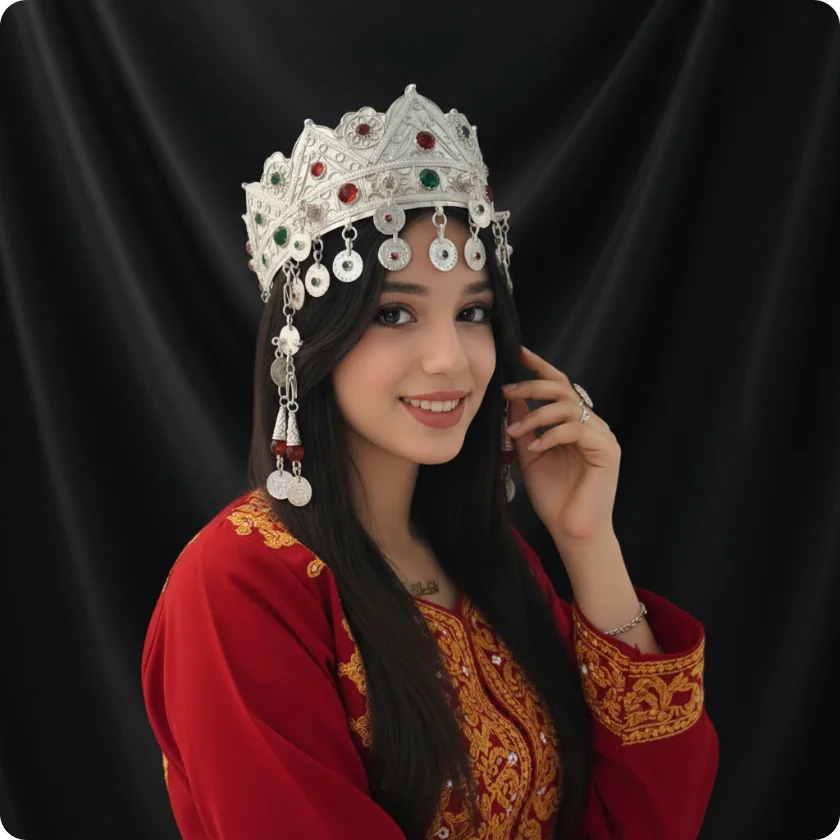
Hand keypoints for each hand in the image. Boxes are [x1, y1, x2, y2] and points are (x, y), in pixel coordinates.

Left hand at [503, 347, 620, 546]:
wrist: (571, 530)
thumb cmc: (553, 496)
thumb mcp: (529, 453)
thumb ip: (524, 425)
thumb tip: (509, 398)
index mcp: (575, 423)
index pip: (558, 386)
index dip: (539, 367)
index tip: (517, 353)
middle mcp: (591, 424)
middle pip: (563, 389)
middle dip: (532, 386)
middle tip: (506, 392)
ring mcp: (602, 436)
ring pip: (568, 407)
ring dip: (537, 415)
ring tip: (516, 433)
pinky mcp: (607, 451)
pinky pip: (576, 430)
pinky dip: (551, 435)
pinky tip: (534, 447)